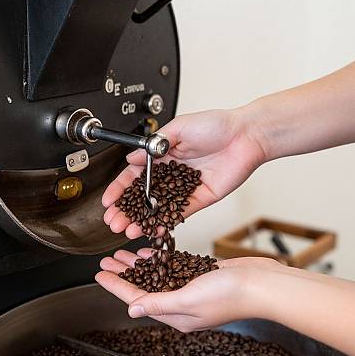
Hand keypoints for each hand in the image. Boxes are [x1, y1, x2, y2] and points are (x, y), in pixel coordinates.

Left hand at [95, 250, 281, 331]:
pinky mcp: (203, 276)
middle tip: (106, 262)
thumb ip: (160, 303)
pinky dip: (161, 260)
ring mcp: (193, 290)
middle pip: (144, 288)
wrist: (261, 284)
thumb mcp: (188, 299)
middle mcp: (182, 305)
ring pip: (158, 277)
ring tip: (122, 255)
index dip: (116, 286)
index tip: (100, 274)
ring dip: (140, 266)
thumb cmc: (230, 295)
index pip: (137, 299)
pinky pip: (175, 269)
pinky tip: (152, 252)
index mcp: (176, 315)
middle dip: (124, 275)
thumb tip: (133, 309)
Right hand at [102, 108, 266, 237]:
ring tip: (128, 229)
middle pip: (144, 195)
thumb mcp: (178, 127)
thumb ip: (154, 145)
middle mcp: (172, 173)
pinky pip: (179, 213)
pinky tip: (151, 230)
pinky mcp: (199, 198)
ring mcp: (184, 188)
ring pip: (159, 208)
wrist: (245, 136)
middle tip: (114, 221)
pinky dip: (164, 223)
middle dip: (127, 209)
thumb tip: (132, 158)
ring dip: (142, 220)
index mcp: (164, 155)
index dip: (120, 189)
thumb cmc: (216, 125)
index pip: (135, 175)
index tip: (109, 201)